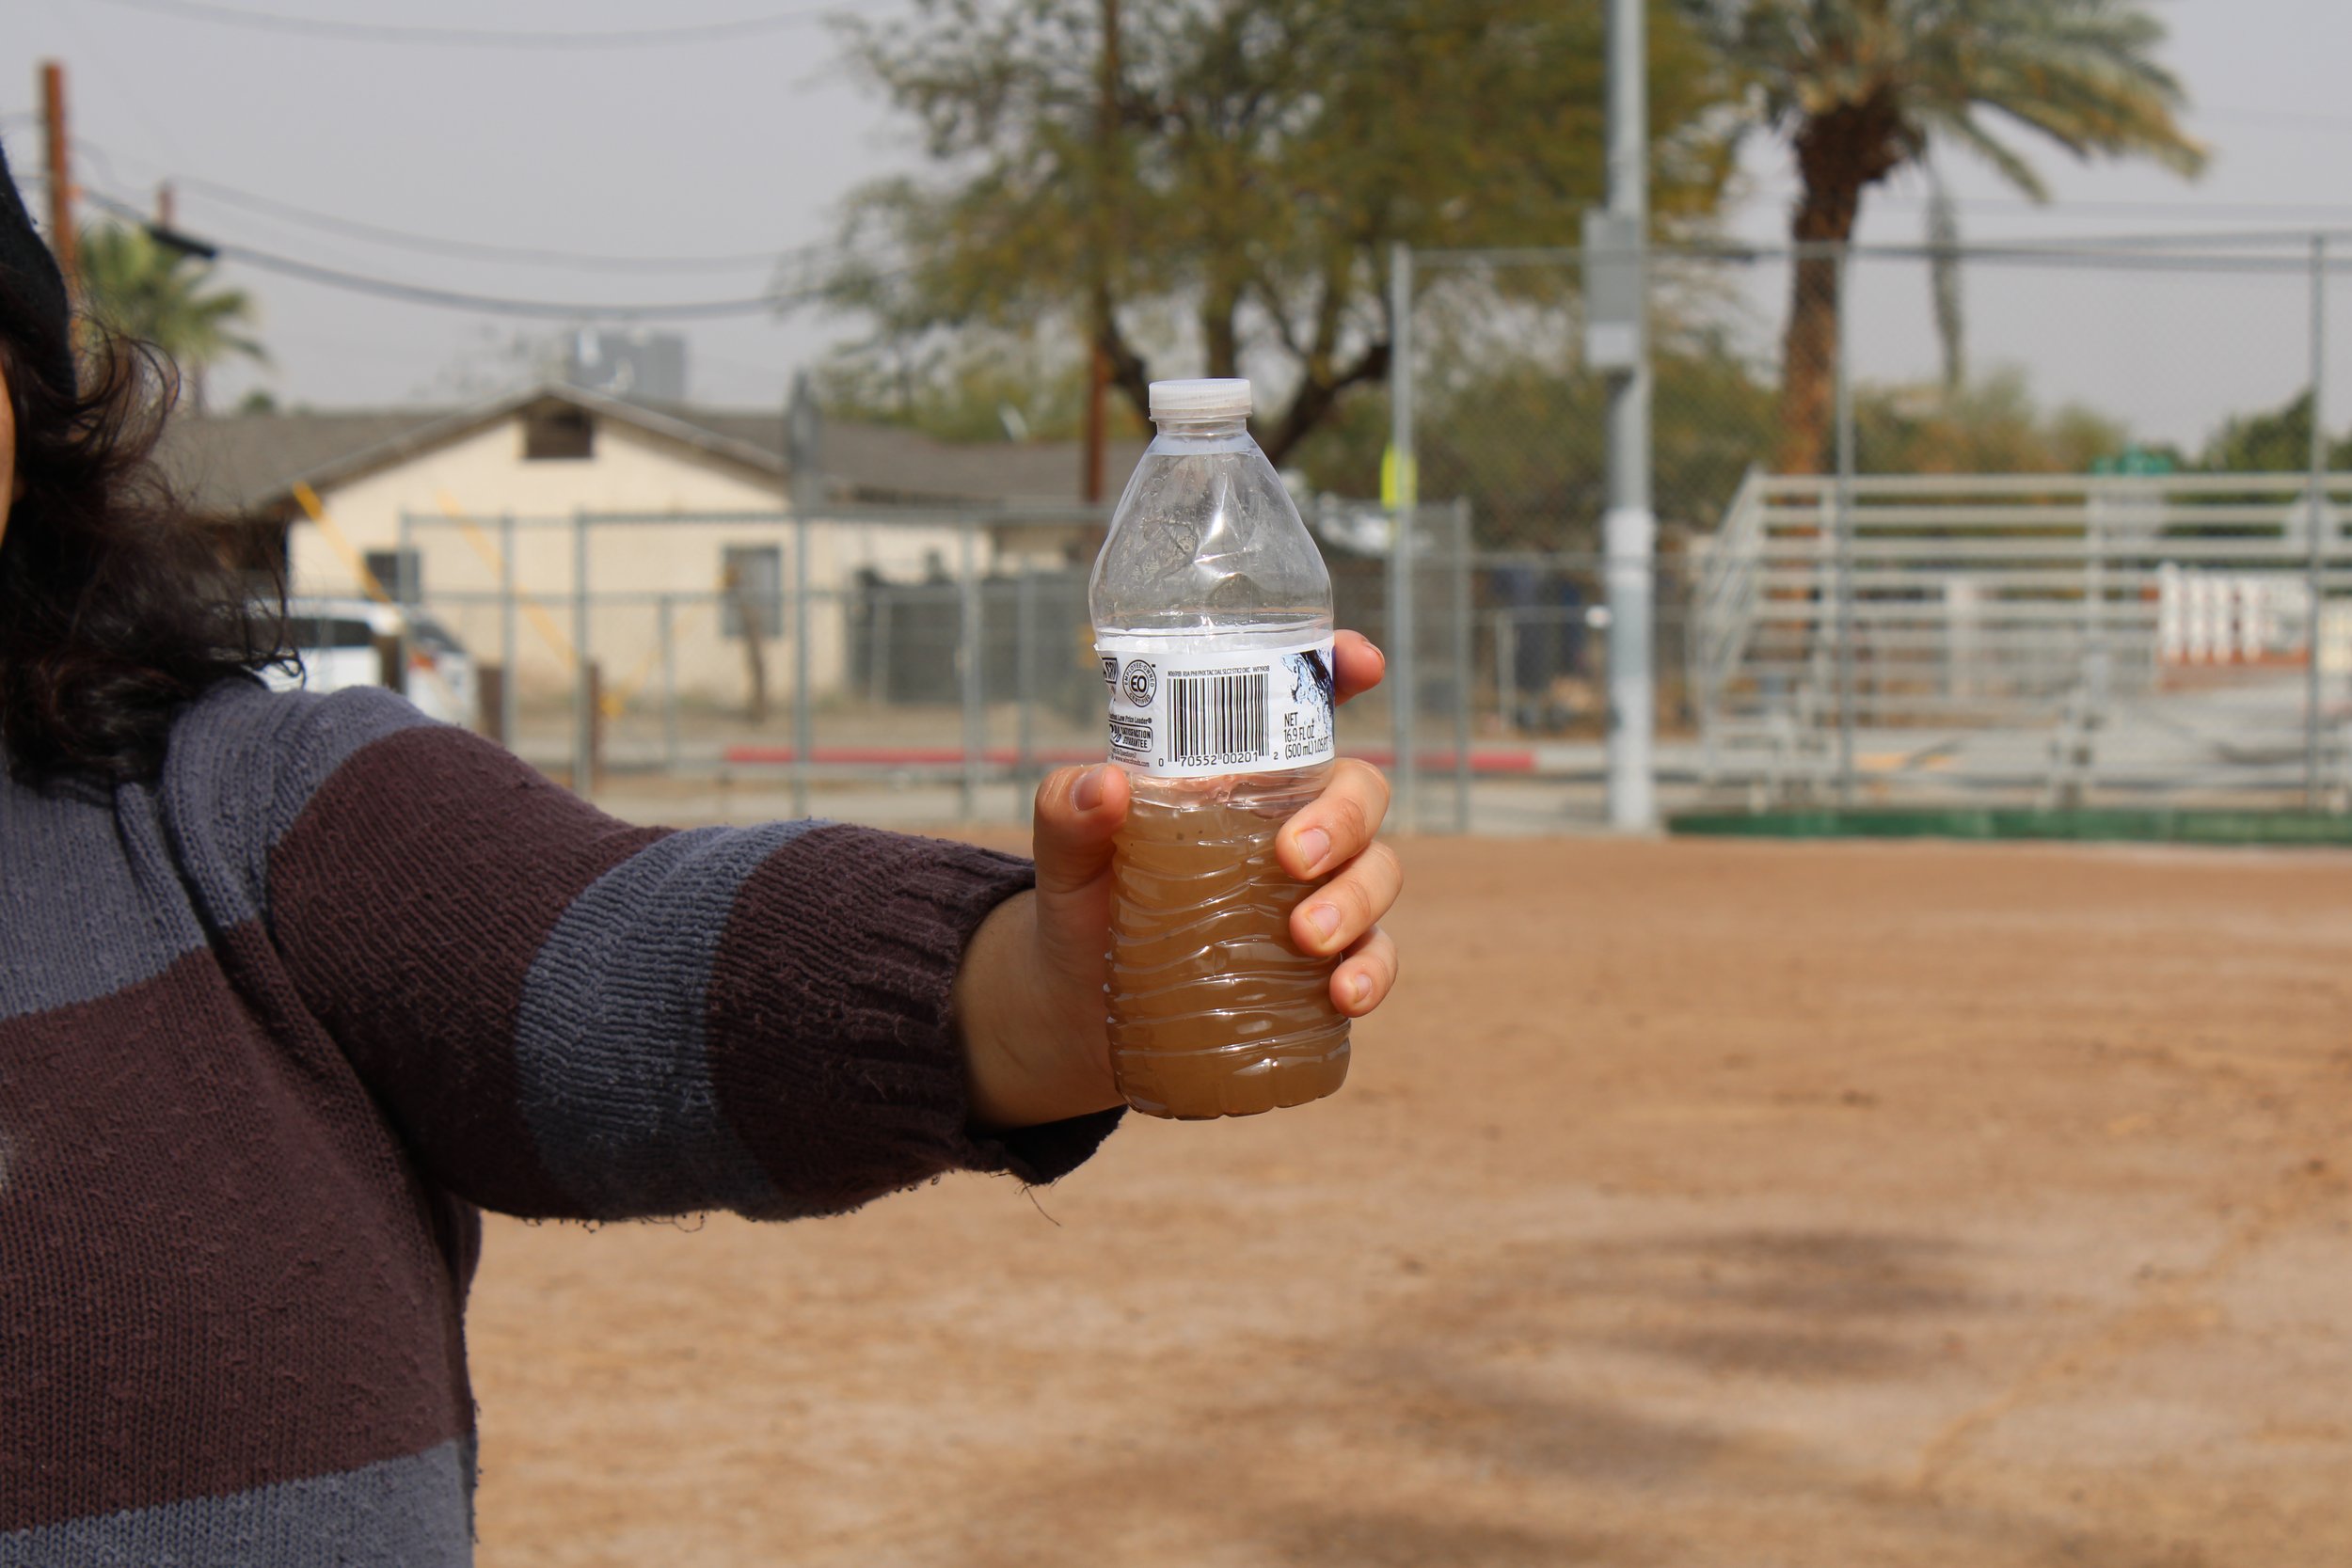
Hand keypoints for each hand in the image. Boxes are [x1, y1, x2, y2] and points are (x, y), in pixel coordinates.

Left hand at [953, 630, 1402, 1129]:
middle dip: (1343, 816)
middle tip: (1293, 857)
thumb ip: (1069, 811)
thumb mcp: (1066, 853)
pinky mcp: (1325, 963)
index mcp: (1240, 775)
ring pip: (1380, 870)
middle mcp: (1293, 823)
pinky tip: (1344, 994)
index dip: (1339, 673)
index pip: (1301, 710)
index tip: (1362, 662)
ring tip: (1306, 936)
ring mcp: (1318, 892)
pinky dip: (1373, 972)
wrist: (1078, 1008)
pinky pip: (1377, 957)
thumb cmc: (1085, 903)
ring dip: (1357, 898)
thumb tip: (1104, 786)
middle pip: (1359, 791)